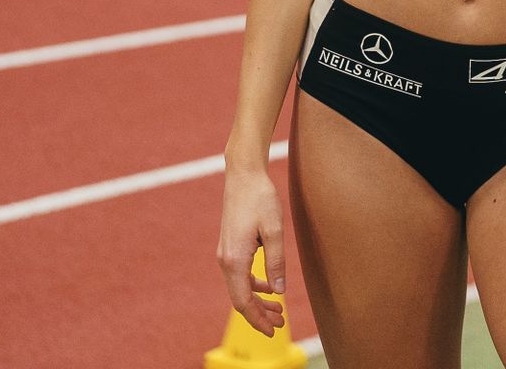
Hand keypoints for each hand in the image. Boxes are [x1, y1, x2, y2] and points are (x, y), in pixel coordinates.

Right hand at [217, 164, 289, 337]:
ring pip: (240, 288)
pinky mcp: (230, 248)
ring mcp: (226, 254)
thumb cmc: (260, 198)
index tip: (273, 331)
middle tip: (280, 324)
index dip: (257, 319)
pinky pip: (240, 275)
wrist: (243, 175)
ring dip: (258, 301)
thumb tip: (279, 290)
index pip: (243, 301)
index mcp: (235, 260)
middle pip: (240, 299)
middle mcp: (225, 260)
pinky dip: (254, 286)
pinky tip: (269, 288)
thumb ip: (276, 261)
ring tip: (279, 310)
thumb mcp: (275, 229)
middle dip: (259, 315)